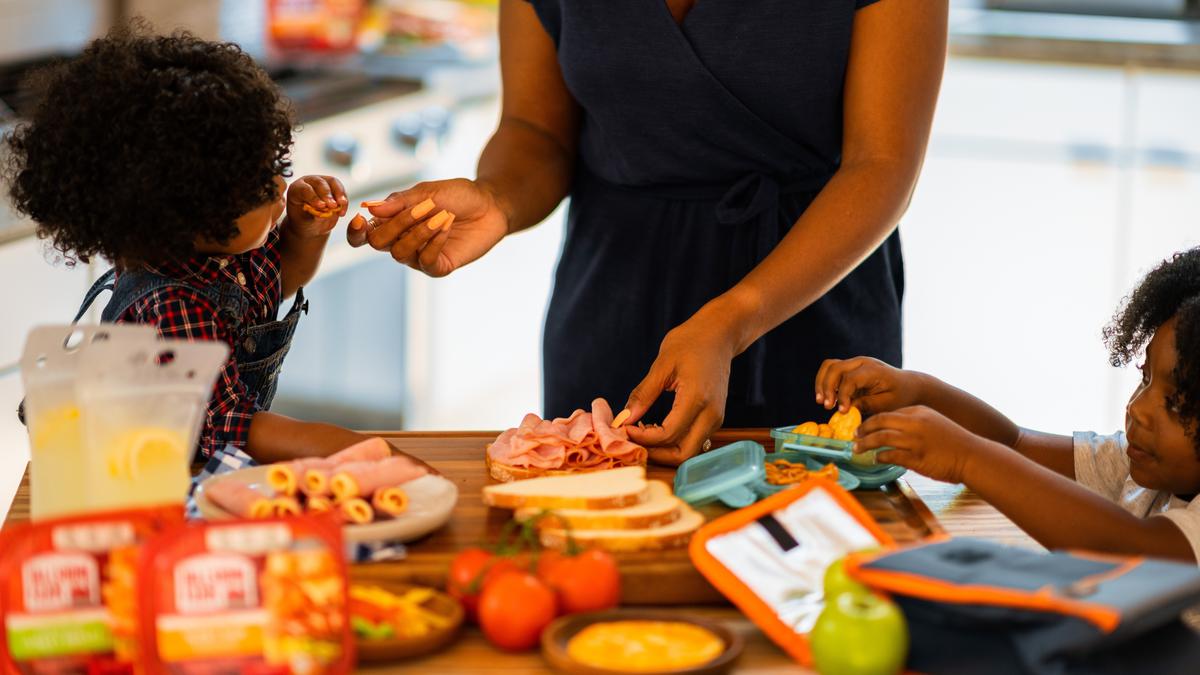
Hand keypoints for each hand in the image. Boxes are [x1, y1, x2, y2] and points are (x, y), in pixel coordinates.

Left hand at [286, 175, 347, 237]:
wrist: (311, 225)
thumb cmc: (304, 222)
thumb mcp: (306, 222)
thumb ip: (314, 216)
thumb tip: (324, 212)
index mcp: (296, 190)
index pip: (304, 189)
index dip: (313, 197)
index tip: (322, 206)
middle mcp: (308, 183)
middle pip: (319, 183)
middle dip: (327, 194)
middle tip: (333, 206)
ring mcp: (321, 183)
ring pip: (332, 182)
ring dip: (339, 194)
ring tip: (342, 205)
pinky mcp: (333, 187)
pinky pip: (341, 190)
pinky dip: (344, 201)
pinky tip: (342, 212)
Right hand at [353, 178, 508, 276]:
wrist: (490, 205)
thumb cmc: (457, 195)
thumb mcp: (427, 192)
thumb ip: (399, 202)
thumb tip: (369, 208)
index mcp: (393, 222)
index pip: (364, 234)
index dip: (355, 231)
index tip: (358, 219)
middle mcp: (402, 241)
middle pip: (378, 243)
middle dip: (396, 224)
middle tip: (421, 207)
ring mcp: (419, 256)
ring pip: (400, 252)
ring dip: (419, 231)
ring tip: (441, 214)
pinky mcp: (439, 266)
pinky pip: (426, 261)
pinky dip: (434, 241)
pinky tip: (446, 225)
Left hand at [623, 315, 736, 465]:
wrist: (719, 334)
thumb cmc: (692, 342)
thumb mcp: (662, 365)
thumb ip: (643, 395)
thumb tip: (624, 419)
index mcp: (697, 399)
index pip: (668, 434)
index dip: (643, 438)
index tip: (624, 428)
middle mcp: (711, 414)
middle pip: (682, 454)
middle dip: (655, 453)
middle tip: (632, 439)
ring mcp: (716, 418)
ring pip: (688, 450)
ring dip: (664, 449)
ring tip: (642, 432)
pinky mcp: (714, 418)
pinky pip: (693, 440)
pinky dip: (673, 441)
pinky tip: (656, 427)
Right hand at [814, 356, 923, 415]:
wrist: (908, 385)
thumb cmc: (900, 396)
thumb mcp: (887, 404)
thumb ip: (867, 404)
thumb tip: (846, 409)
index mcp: (873, 370)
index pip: (850, 379)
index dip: (842, 395)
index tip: (841, 412)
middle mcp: (861, 362)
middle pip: (835, 368)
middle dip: (827, 388)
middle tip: (826, 406)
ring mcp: (854, 363)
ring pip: (829, 366)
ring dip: (822, 383)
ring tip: (821, 402)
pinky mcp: (850, 368)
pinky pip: (831, 370)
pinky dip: (825, 382)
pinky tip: (826, 398)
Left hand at [854, 405, 991, 483]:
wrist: (972, 456)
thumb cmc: (952, 441)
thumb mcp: (933, 422)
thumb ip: (913, 422)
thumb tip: (891, 429)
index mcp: (919, 412)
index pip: (888, 412)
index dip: (871, 420)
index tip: (862, 427)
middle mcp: (915, 423)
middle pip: (880, 421)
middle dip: (863, 429)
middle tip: (854, 435)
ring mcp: (915, 440)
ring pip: (881, 438)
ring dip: (866, 443)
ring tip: (857, 448)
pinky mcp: (916, 458)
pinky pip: (891, 455)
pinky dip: (880, 457)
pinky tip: (876, 459)